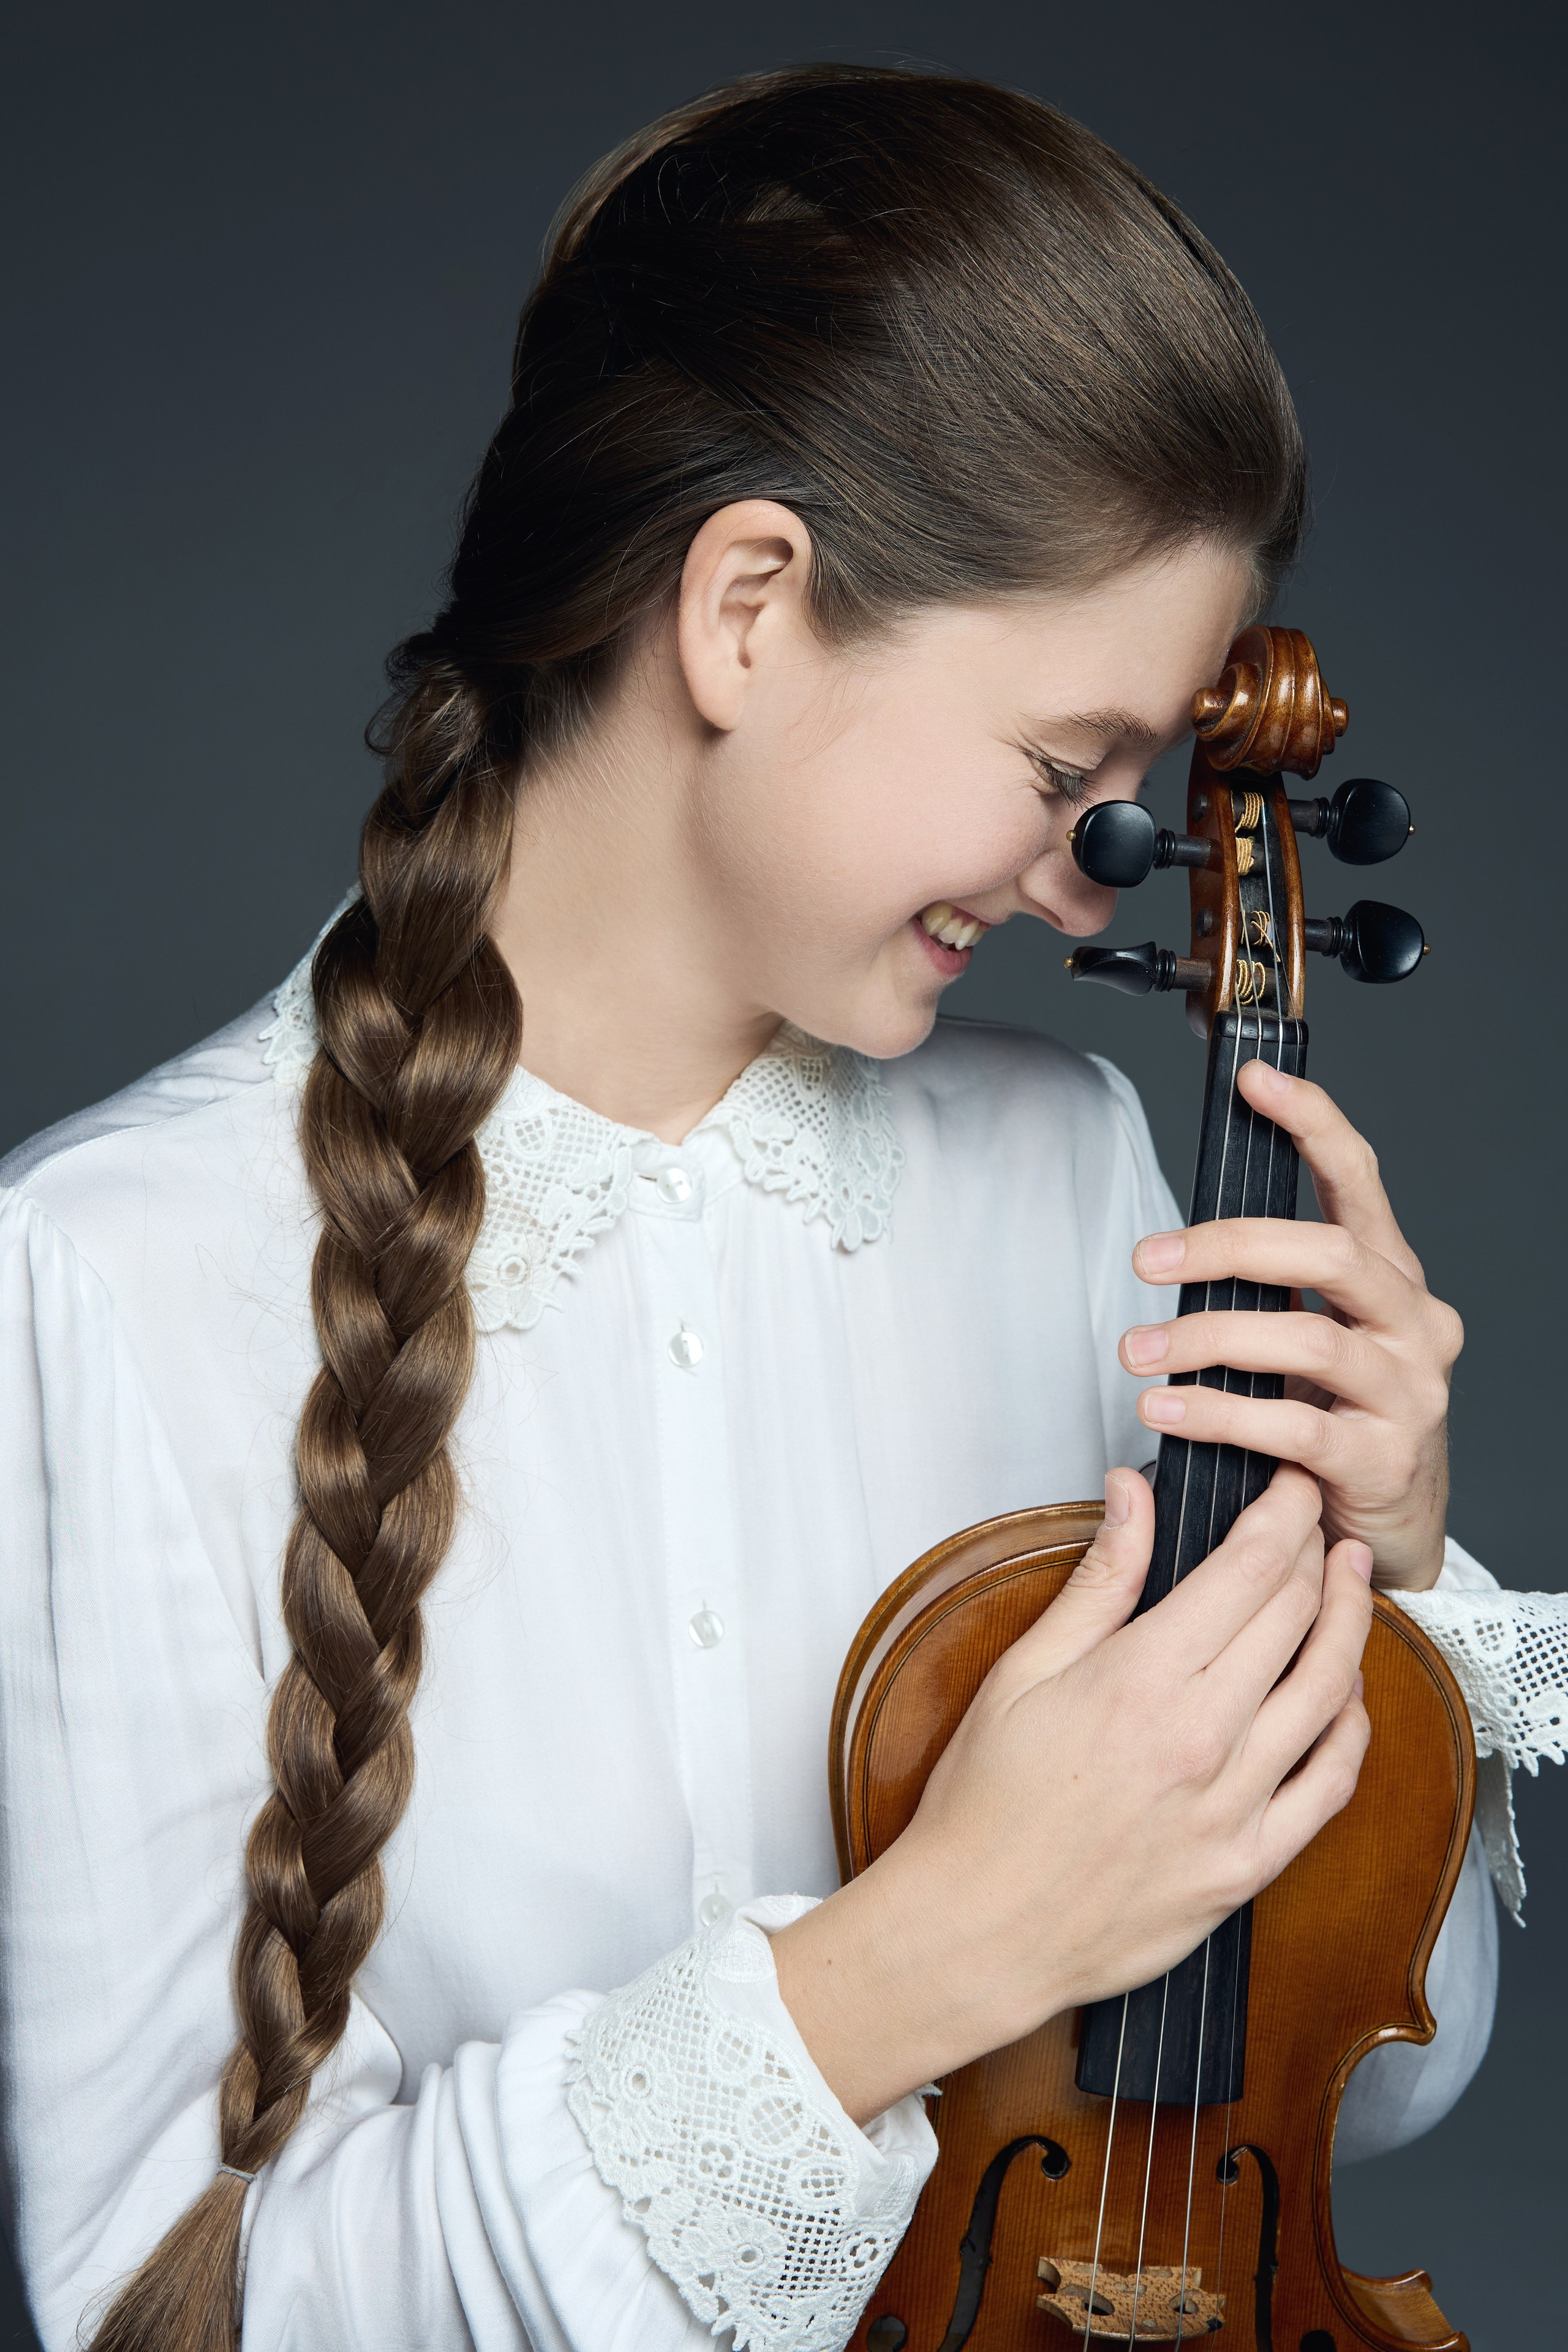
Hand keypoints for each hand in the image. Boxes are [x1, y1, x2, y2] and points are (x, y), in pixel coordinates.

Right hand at [772, 1466, 1371, 2123]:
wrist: (979, 1929)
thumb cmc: (985, 1803)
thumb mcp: (1025, 1671)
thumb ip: (1098, 1579)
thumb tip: (1130, 1494)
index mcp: (1142, 1679)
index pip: (1250, 1571)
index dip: (1286, 1515)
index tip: (1293, 1488)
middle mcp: (1202, 1738)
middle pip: (1296, 1618)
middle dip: (1315, 1553)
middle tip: (1316, 1523)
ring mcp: (1233, 1808)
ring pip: (1329, 1693)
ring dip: (1349, 1623)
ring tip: (1351, 1583)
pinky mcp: (1248, 1867)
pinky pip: (1330, 1786)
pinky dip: (1351, 1728)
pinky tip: (1346, 1694)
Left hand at [1121, 1058, 1460, 1591]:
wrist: (1392, 1526)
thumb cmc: (1339, 1417)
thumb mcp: (1313, 1339)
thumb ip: (1272, 1290)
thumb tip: (1176, 1247)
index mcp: (1393, 1278)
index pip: (1359, 1180)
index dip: (1312, 1122)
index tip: (1255, 1081)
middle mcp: (1415, 1323)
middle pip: (1328, 1253)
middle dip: (1228, 1246)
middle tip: (1148, 1260)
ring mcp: (1410, 1391)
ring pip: (1308, 1339)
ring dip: (1207, 1339)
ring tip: (1137, 1355)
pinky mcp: (1384, 1458)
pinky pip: (1294, 1425)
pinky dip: (1219, 1413)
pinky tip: (1166, 1412)